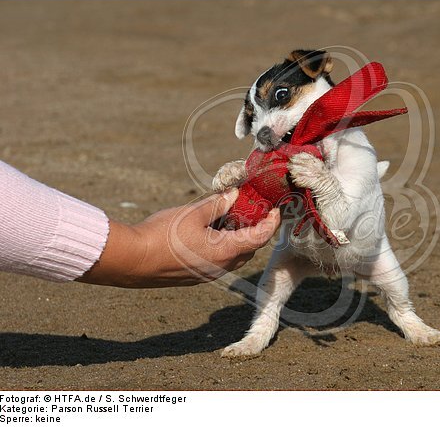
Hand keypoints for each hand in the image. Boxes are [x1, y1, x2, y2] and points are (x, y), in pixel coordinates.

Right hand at [77, 189, 279, 287]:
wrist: (131, 261)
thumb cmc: (162, 235)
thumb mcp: (193, 213)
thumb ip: (217, 204)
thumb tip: (234, 195)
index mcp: (225, 251)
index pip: (260, 238)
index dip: (271, 223)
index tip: (276, 210)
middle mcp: (221, 267)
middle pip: (249, 249)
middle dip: (255, 231)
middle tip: (254, 212)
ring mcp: (207, 274)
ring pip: (233, 257)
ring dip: (238, 240)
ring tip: (230, 219)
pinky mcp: (194, 276)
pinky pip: (218, 262)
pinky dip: (222, 248)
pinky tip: (210, 233)